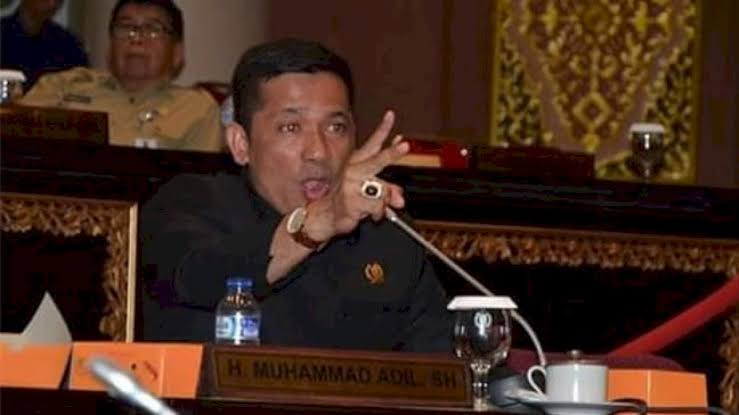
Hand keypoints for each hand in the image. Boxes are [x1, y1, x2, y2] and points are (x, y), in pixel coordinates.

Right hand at [306, 110, 408, 240]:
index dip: (382, 129)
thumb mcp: (365, 192)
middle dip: (392, 153)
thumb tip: (400, 197)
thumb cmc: (341, 201)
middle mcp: (352, 171)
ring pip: (380, 188)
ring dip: (386, 199)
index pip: (371, 144)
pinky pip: (376, 205)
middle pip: (376, 160)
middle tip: (405, 146)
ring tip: (384, 207)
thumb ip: (385, 191)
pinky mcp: (350, 202)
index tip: (390, 115)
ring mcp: (350, 186)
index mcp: (355, 163)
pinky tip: (373, 214)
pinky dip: (379, 212)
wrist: (319, 217)